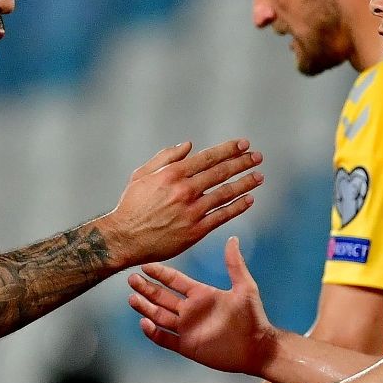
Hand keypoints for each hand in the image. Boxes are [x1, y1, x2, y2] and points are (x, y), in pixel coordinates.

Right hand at [99, 140, 262, 266]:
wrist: (124, 238)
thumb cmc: (131, 205)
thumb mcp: (142, 175)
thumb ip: (166, 158)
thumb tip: (188, 145)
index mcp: (172, 174)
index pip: (208, 158)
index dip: (229, 150)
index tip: (244, 145)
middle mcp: (184, 190)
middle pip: (221, 173)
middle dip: (243, 163)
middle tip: (258, 157)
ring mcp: (192, 211)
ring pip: (226, 193)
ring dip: (245, 183)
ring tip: (259, 177)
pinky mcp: (195, 231)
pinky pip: (222, 216)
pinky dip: (237, 207)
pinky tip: (249, 200)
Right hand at [130, 236, 277, 375]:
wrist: (258, 348)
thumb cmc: (254, 317)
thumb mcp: (245, 287)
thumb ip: (235, 264)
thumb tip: (233, 239)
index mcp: (201, 294)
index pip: (175, 281)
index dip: (160, 273)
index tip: (145, 265)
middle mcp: (190, 310)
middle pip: (161, 297)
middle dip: (146, 288)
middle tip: (131, 279)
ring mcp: (187, 328)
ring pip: (159, 316)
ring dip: (145, 307)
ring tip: (132, 298)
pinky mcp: (186, 346)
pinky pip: (164, 338)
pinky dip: (153, 332)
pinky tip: (144, 323)